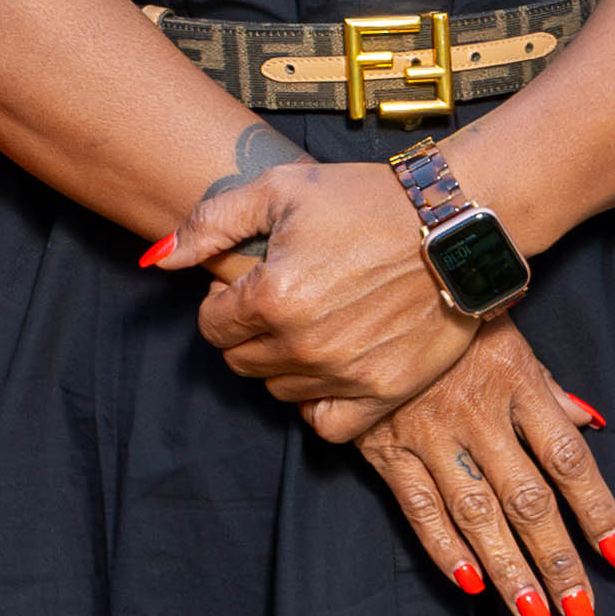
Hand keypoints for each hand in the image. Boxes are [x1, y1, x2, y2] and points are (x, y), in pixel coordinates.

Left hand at [152, 146, 483, 427]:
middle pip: (241, 359)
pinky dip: (317, 404)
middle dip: (247, 331)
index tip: (247, 282)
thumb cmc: (367, 200)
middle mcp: (303, 344)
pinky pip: (327, 425)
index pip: (211, 325)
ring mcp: (345, 374)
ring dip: (282, 362)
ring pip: (278, 389)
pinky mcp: (384, 392)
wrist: (455, 224)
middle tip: (280, 300)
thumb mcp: (278, 190)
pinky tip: (326, 370)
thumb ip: (210, 224)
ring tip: (310, 323)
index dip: (222, 301)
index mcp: (271, 297)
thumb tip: (160, 258)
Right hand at [340, 322, 614, 615]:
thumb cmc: (449, 315)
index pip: (569, 460)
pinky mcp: (384, 445)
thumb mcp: (509, 337)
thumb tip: (591, 424)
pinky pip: (418, 506)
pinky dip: (443, 546)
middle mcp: (477, 415)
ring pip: (477, 514)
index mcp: (516, 384)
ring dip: (509, 571)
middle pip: (528, 501)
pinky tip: (469, 582)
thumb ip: (548, 390)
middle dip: (559, 563)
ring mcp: (429, 433)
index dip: (597, 511)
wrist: (366, 290)